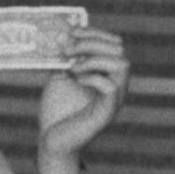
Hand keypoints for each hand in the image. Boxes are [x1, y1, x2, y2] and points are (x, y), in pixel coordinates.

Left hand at [35, 26, 129, 170]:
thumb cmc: (57, 112)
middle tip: (67, 49)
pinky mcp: (106, 113)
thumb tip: (61, 36)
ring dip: (94, 58)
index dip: (95, 34)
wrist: (52, 142)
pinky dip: (92, 77)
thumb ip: (65, 60)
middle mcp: (116, 86)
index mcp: (107, 75)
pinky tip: (75, 79)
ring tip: (72, 66)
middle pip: (120, 51)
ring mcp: (114, 99)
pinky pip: (111, 87)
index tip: (72, 31)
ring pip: (122, 65)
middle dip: (92, 43)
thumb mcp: (60, 78)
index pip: (113, 45)